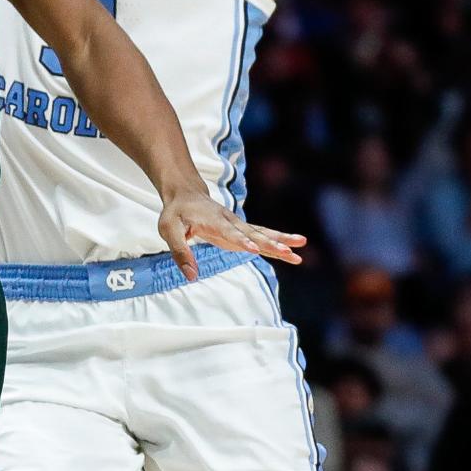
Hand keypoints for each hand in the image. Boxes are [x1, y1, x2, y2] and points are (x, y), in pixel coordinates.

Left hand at [157, 190, 305, 281]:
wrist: (186, 194)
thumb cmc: (176, 213)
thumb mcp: (169, 230)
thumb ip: (180, 252)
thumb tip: (191, 276)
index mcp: (213, 221)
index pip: (230, 232)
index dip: (242, 240)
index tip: (255, 248)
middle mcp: (230, 222)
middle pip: (254, 233)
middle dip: (272, 242)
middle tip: (289, 250)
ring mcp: (238, 226)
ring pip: (263, 234)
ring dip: (282, 241)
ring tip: (301, 248)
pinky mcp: (241, 232)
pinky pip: (262, 238)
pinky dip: (277, 245)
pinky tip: (293, 254)